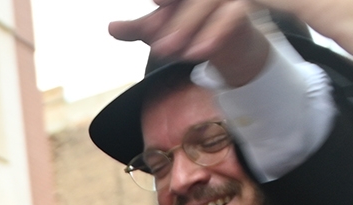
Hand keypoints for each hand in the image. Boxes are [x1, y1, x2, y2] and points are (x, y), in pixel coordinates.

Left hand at [110, 0, 270, 85]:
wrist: (225, 41)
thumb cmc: (190, 26)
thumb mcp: (160, 30)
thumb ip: (137, 28)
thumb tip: (112, 27)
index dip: (166, 1)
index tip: (156, 2)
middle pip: (188, 1)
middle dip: (173, 22)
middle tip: (159, 46)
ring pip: (207, 4)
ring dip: (189, 26)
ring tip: (171, 51)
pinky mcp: (240, 10)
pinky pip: (231, 18)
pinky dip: (215, 33)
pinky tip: (200, 51)